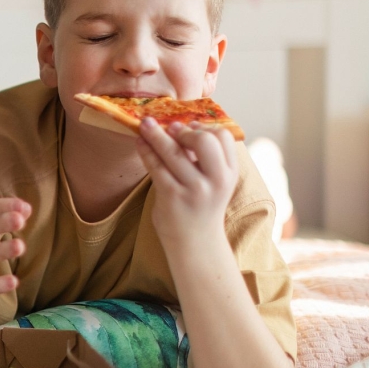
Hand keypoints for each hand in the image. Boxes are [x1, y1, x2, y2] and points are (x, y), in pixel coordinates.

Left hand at [136, 118, 237, 244]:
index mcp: (229, 173)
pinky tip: (139, 143)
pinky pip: (156, 167)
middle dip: (184, 130)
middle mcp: (216, 180)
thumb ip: (203, 158)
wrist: (195, 243)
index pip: (223, 137)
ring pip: (174, 152)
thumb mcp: (213, 182)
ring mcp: (194, 189)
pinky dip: (146, 151)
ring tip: (144, 124)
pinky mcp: (172, 197)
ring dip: (155, 134)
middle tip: (169, 127)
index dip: (205, 126)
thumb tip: (179, 126)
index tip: (190, 124)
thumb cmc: (200, 206)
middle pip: (205, 141)